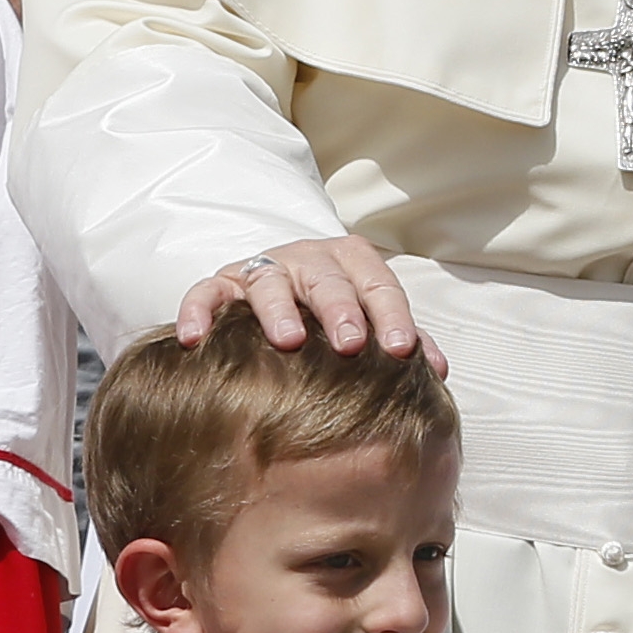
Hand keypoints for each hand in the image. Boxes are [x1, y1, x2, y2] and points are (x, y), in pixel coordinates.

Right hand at [170, 236, 434, 366]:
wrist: (277, 292)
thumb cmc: (332, 315)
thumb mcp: (368, 320)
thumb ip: (402, 340)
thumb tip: (436, 373)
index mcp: (351, 264)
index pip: (378, 284)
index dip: (392, 315)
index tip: (402, 350)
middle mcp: (308, 260)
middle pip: (327, 278)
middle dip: (340, 309)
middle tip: (350, 344)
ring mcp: (263, 269)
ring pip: (268, 280)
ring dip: (278, 309)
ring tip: (287, 341)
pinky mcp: (222, 284)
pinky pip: (206, 291)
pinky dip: (198, 311)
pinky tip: (196, 338)